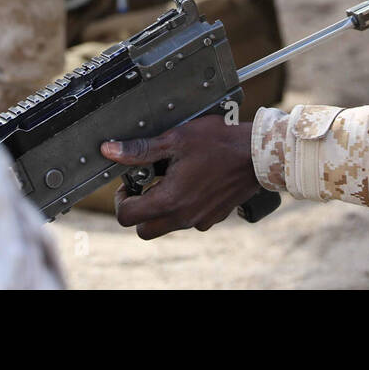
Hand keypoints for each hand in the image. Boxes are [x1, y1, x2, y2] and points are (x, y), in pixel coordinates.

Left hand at [102, 118, 258, 239]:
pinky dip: (183, 207)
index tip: (129, 183)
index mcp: (169, 200)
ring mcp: (200, 220)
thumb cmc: (220, 143)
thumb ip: (141, 149)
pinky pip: (189, 220)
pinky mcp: (213, 217)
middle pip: (144, 230)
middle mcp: (183, 217)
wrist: (258, 154)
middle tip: (145, 186)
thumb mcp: (176, 139)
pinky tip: (192, 182)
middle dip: (138, 211)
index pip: (127, 216)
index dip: (121, 198)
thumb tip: (110, 151)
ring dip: (161, 209)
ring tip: (170, 179)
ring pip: (166, 226)